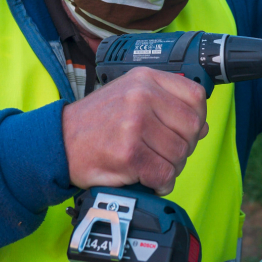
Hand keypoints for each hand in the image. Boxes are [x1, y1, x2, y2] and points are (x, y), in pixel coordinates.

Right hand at [61, 67, 208, 195]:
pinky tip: (147, 178)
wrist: (59, 143)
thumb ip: (166, 104)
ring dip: (170, 167)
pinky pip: (164, 174)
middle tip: (163, 153)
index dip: (197, 119)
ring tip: (151, 165)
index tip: (184, 131)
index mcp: (145, 79)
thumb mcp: (129, 94)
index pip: (196, 97)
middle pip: (192, 128)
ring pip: (180, 154)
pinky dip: (160, 183)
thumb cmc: (97, 122)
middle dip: (184, 147)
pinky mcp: (129, 154)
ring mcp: (134, 124)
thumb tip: (202, 125)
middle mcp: (141, 96)